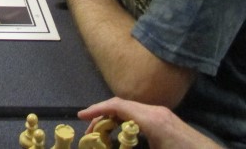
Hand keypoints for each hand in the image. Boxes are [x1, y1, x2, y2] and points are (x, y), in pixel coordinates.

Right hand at [78, 97, 223, 148]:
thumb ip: (130, 147)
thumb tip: (111, 146)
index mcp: (151, 119)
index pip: (117, 106)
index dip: (97, 109)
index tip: (81, 117)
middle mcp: (155, 111)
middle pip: (122, 104)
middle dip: (103, 115)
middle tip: (90, 131)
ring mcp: (163, 114)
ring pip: (131, 108)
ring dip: (115, 118)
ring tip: (103, 132)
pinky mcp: (168, 120)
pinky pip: (141, 114)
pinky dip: (127, 120)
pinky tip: (123, 133)